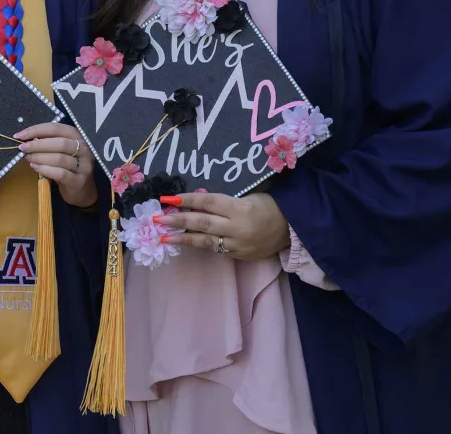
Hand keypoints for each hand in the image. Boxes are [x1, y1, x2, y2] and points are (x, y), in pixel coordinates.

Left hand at [16, 123, 96, 208]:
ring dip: (39, 157)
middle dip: (37, 145)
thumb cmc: (67, 166)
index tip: (20, 135)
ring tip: (28, 158)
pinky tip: (35, 168)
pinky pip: (60, 173)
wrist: (81, 189)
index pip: (56, 128)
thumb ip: (47, 143)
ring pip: (60, 158)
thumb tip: (25, 139)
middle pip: (60, 143)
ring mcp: (84, 165)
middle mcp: (84, 149)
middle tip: (22, 148)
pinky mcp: (79, 181)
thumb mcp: (59, 151)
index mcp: (77, 136)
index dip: (37, 130)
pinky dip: (45, 169)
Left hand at [156, 191, 289, 259]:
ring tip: (164, 237)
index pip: (207, 203)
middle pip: (202, 223)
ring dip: (183, 238)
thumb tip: (196, 198)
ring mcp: (237, 244)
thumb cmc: (268, 205)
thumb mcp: (247, 196)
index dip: (186, 200)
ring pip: (205, 241)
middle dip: (178, 220)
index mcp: (239, 208)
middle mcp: (237, 227)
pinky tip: (186, 242)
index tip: (167, 199)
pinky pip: (215, 249)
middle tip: (158, 219)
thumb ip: (221, 200)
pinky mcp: (239, 255)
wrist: (292, 229)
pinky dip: (200, 244)